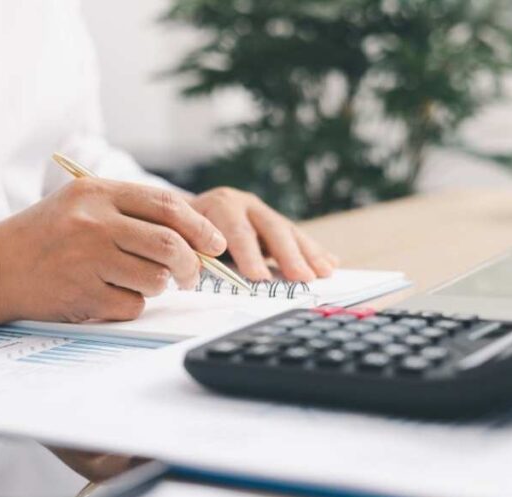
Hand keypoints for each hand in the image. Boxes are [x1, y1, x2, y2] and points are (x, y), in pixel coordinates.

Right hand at [0, 178, 226, 322]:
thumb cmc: (46, 236)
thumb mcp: (83, 205)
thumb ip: (132, 213)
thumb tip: (195, 238)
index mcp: (97, 193)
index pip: (166, 206)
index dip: (199, 226)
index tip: (214, 243)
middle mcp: (93, 223)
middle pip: (168, 244)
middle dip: (190, 264)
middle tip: (191, 274)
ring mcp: (87, 260)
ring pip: (155, 279)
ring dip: (159, 286)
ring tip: (138, 280)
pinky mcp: (83, 295)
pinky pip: (133, 305)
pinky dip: (132, 305)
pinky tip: (110, 294)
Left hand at [188, 188, 338, 281]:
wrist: (183, 211)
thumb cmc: (182, 232)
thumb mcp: (181, 238)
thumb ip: (191, 252)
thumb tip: (197, 272)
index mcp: (219, 205)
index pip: (236, 230)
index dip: (248, 254)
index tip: (259, 277)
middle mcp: (244, 204)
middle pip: (270, 229)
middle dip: (288, 255)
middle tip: (301, 277)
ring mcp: (262, 212)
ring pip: (289, 232)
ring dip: (308, 254)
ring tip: (324, 273)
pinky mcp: (274, 223)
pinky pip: (298, 238)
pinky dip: (314, 251)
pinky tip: (331, 263)